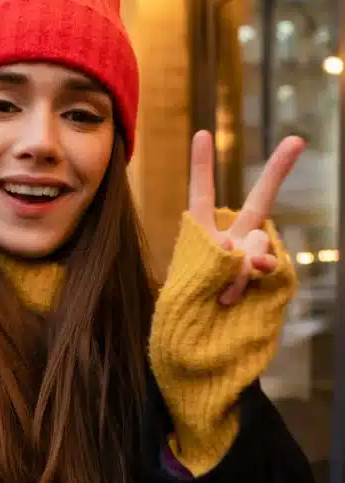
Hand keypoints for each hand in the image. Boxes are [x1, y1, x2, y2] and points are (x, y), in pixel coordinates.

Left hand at [188, 130, 303, 305]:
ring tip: (220, 296)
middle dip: (279, 170)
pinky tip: (234, 295)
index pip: (202, 194)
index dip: (202, 165)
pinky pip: (266, 263)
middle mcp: (233, 241)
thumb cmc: (186, 315)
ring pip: (257, 241)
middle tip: (296, 141)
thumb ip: (219, 259)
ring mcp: (254, 258)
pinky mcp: (268, 277)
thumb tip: (247, 254)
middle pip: (260, 201)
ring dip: (235, 268)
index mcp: (202, 235)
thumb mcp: (192, 280)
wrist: (200, 349)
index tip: (202, 133)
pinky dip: (250, 275)